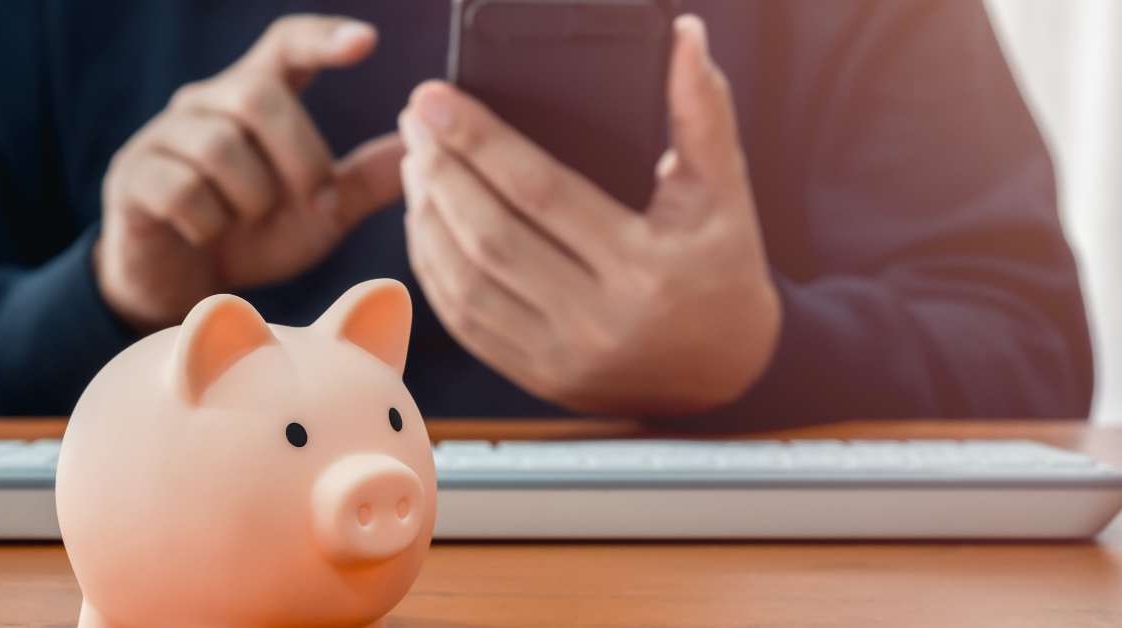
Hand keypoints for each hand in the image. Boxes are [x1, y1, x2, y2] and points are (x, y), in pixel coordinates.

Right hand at [96, 15, 403, 330]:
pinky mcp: (133, 178)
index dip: (323, 39)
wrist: (185, 290)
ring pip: (220, 145)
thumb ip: (366, 179)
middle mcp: (206, 103)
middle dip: (300, 156)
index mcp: (256, 100)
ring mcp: (164, 137)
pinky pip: (181, 188)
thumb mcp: (322, 211)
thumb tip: (427, 143)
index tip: (367, 42)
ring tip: (250, 222)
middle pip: (258, 96)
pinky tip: (207, 235)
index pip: (286, 45)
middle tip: (316, 202)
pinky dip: (209, 222)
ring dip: (252, 198)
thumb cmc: (258, 238)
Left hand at [399, 15, 780, 415]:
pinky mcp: (538, 377)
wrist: (733, 374)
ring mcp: (562, 357)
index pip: (540, 192)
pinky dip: (433, 271)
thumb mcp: (724, 192)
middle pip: (490, 236)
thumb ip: (702, 112)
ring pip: (465, 284)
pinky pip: (465, 323)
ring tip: (414, 165)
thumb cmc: (724, 271)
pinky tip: (423, 225)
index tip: (434, 100)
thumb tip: (684, 35)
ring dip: (427, 219)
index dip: (479, 141)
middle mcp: (597, 320)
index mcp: (643, 268)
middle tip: (414, 122)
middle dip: (441, 171)